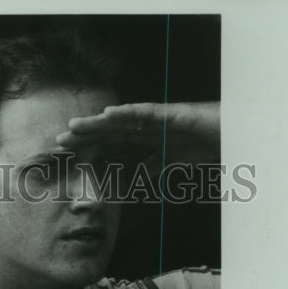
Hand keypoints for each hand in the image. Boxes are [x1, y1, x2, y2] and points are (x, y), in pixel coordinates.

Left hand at [55, 101, 219, 167]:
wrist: (229, 135)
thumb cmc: (202, 144)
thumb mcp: (170, 162)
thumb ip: (153, 167)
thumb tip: (139, 176)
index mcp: (143, 138)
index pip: (110, 143)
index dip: (89, 148)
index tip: (67, 155)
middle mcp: (145, 126)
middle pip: (108, 131)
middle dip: (84, 136)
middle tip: (58, 142)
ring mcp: (156, 118)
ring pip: (119, 120)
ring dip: (96, 123)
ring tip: (73, 126)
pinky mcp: (169, 113)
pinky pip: (144, 112)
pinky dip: (125, 113)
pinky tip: (108, 114)